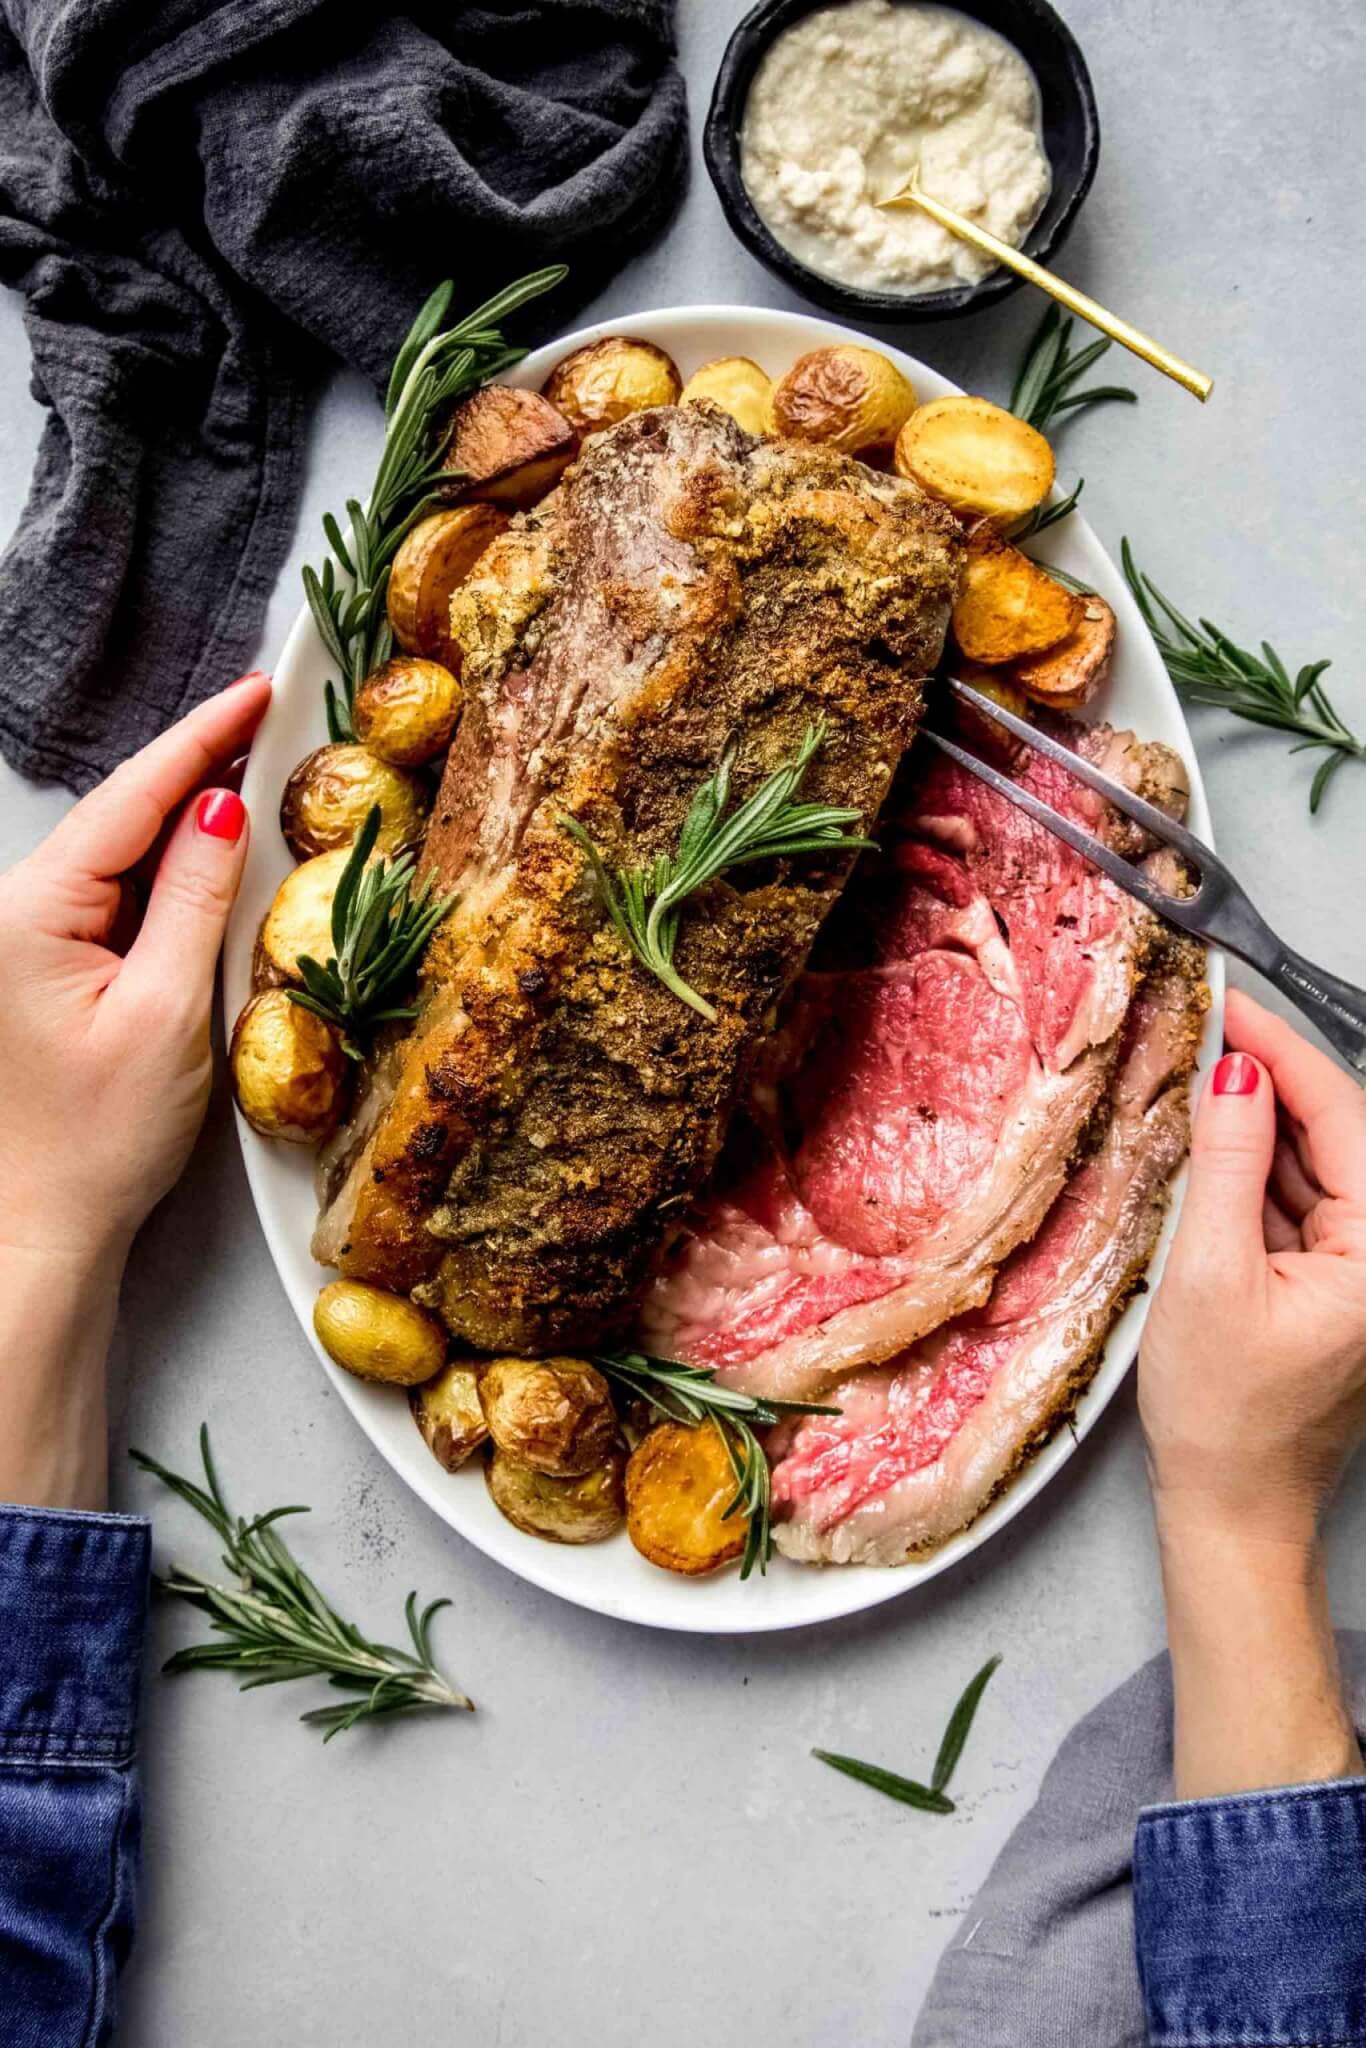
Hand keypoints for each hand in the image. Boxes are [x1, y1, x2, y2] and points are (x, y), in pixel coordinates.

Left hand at [0, 674, 270, 1507]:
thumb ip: (193, 899)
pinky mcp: (47, 973)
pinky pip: (115, 901)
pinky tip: (212, 865)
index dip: (201, 737)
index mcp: (31, 911)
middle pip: (123, 815)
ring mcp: (27, 943)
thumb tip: (224, 811)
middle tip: (273, 722)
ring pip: (122, 857)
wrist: (41, 1233)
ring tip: (258, 783)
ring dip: (187, 825)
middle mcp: (16, 913)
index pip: (131, 797)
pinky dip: (167, 878)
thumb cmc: (96, 1142)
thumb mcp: (166, 1011)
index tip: (257, 690)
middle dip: (197, 768)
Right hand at [1140, 988, 1365, 1796]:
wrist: (1232, 1511)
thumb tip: (1235, 1077)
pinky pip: (1304, 1207)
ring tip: (1198, 1080)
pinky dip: (1260, 1175)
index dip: (1283, 1053)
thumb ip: (1228, 1166)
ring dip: (1262, 1127)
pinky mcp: (1337, 1287)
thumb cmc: (1224, 1416)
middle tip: (1206, 1029)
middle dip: (1272, 1082)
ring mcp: (1365, 1273)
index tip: (1233, 1004)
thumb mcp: (1210, 1276)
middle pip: (1337, 1138)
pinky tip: (1215, 1148)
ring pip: (1319, 1168)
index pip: (1345, 1119)